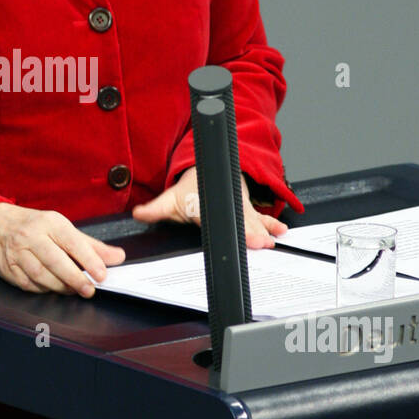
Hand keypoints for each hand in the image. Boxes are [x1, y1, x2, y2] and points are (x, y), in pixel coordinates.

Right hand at [0, 202, 125, 296]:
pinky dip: (45, 289)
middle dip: (75, 279)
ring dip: (61, 287)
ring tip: (74, 290)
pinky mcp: (9, 269)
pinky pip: (30, 285)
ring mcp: (17, 253)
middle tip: (90, 289)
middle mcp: (31, 236)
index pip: (72, 242)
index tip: (102, 274)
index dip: (89, 260)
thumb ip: (91, 245)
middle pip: (55, 262)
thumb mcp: (62, 228)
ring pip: (42, 276)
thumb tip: (117, 257)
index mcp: (49, 222)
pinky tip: (54, 288)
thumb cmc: (34, 227)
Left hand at [131, 166, 287, 249]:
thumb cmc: (190, 192)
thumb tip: (138, 213)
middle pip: (239, 220)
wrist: (206, 175)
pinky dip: (272, 224)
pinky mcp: (248, 211)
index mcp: (205, 204)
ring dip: (265, 229)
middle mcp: (225, 206)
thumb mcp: (170, 199)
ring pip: (253, 219)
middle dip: (252, 231)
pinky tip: (281, 231)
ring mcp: (239, 208)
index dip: (224, 226)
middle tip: (262, 242)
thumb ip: (155, 209)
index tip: (235, 234)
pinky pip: (261, 218)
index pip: (216, 217)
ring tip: (274, 238)